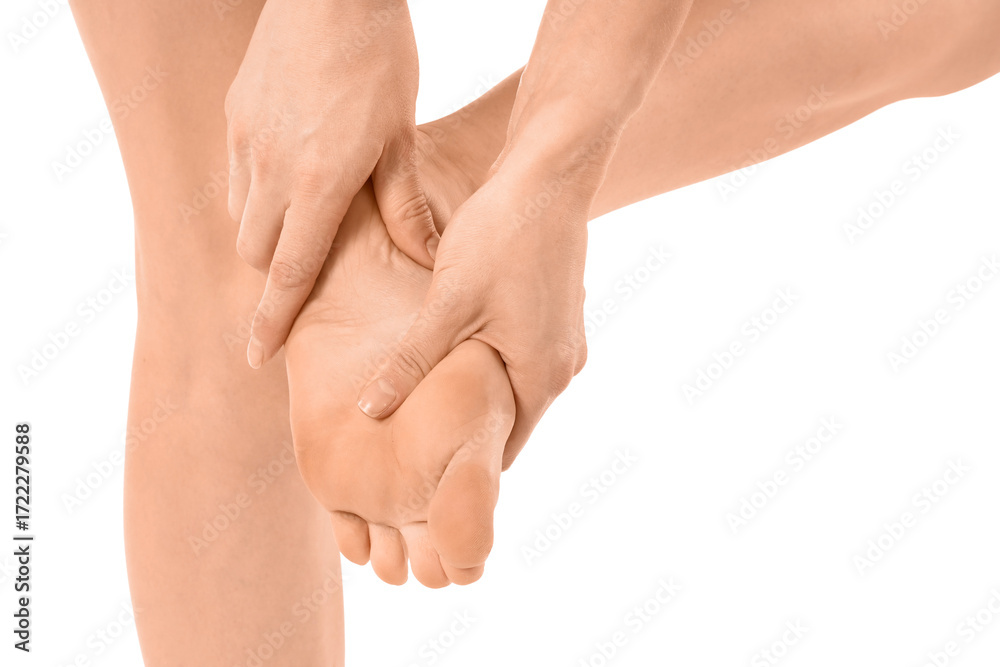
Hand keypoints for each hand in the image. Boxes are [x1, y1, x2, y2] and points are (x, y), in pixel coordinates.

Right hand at [225, 0, 438, 368]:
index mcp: (317, 183)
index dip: (272, 321)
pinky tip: (289, 176)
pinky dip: (256, 192)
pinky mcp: (234, 113)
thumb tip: (427, 261)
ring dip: (265, 233)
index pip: (287, 273)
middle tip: (301, 280)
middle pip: (256, 252)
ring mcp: (245, 139)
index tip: (258, 356)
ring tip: (301, 226)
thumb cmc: (378, 60)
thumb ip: (406, 205)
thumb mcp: (401, 136)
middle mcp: (269, 168)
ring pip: (241, 215)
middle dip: (273, 276)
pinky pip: (236, 174)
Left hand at [356, 155, 592, 467]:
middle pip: (509, 420)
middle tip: (413, 435)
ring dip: (476, 390)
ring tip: (426, 391)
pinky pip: (523, 356)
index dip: (461, 462)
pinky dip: (491, 361)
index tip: (420, 468)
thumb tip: (370, 410)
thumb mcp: (447, 305)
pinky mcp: (559, 314)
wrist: (551, 173)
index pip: (502, 450)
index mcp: (541, 377)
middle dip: (465, 428)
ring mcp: (565, 339)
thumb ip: (410, 363)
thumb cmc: (502, 237)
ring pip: (513, 385)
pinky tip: (454, 346)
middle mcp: (563, 367)